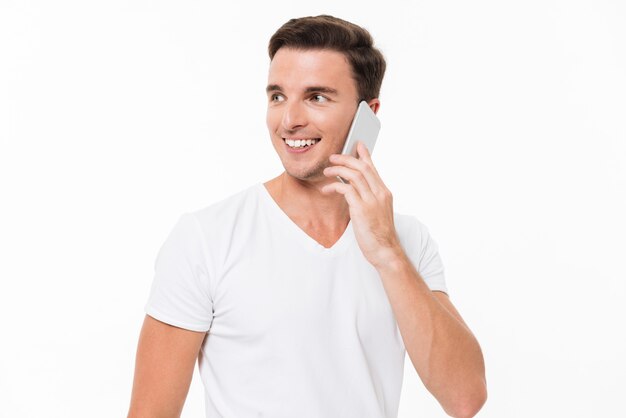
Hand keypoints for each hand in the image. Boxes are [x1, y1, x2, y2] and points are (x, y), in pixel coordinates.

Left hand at [322, 141, 403, 268]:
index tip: (357, 145)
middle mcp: (380, 193)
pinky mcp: (362, 209)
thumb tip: (354, 190)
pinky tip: (327, 189)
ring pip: (354, 175)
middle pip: (362, 167)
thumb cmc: (380, 234)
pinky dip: (335, 186)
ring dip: (337, 170)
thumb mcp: (378, 212)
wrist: (385, 251)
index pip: (373, 168)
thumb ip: (369, 199)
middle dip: (346, 159)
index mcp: (384, 193)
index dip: (365, 155)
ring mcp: (371, 201)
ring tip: (327, 171)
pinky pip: (346, 190)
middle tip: (333, 158)